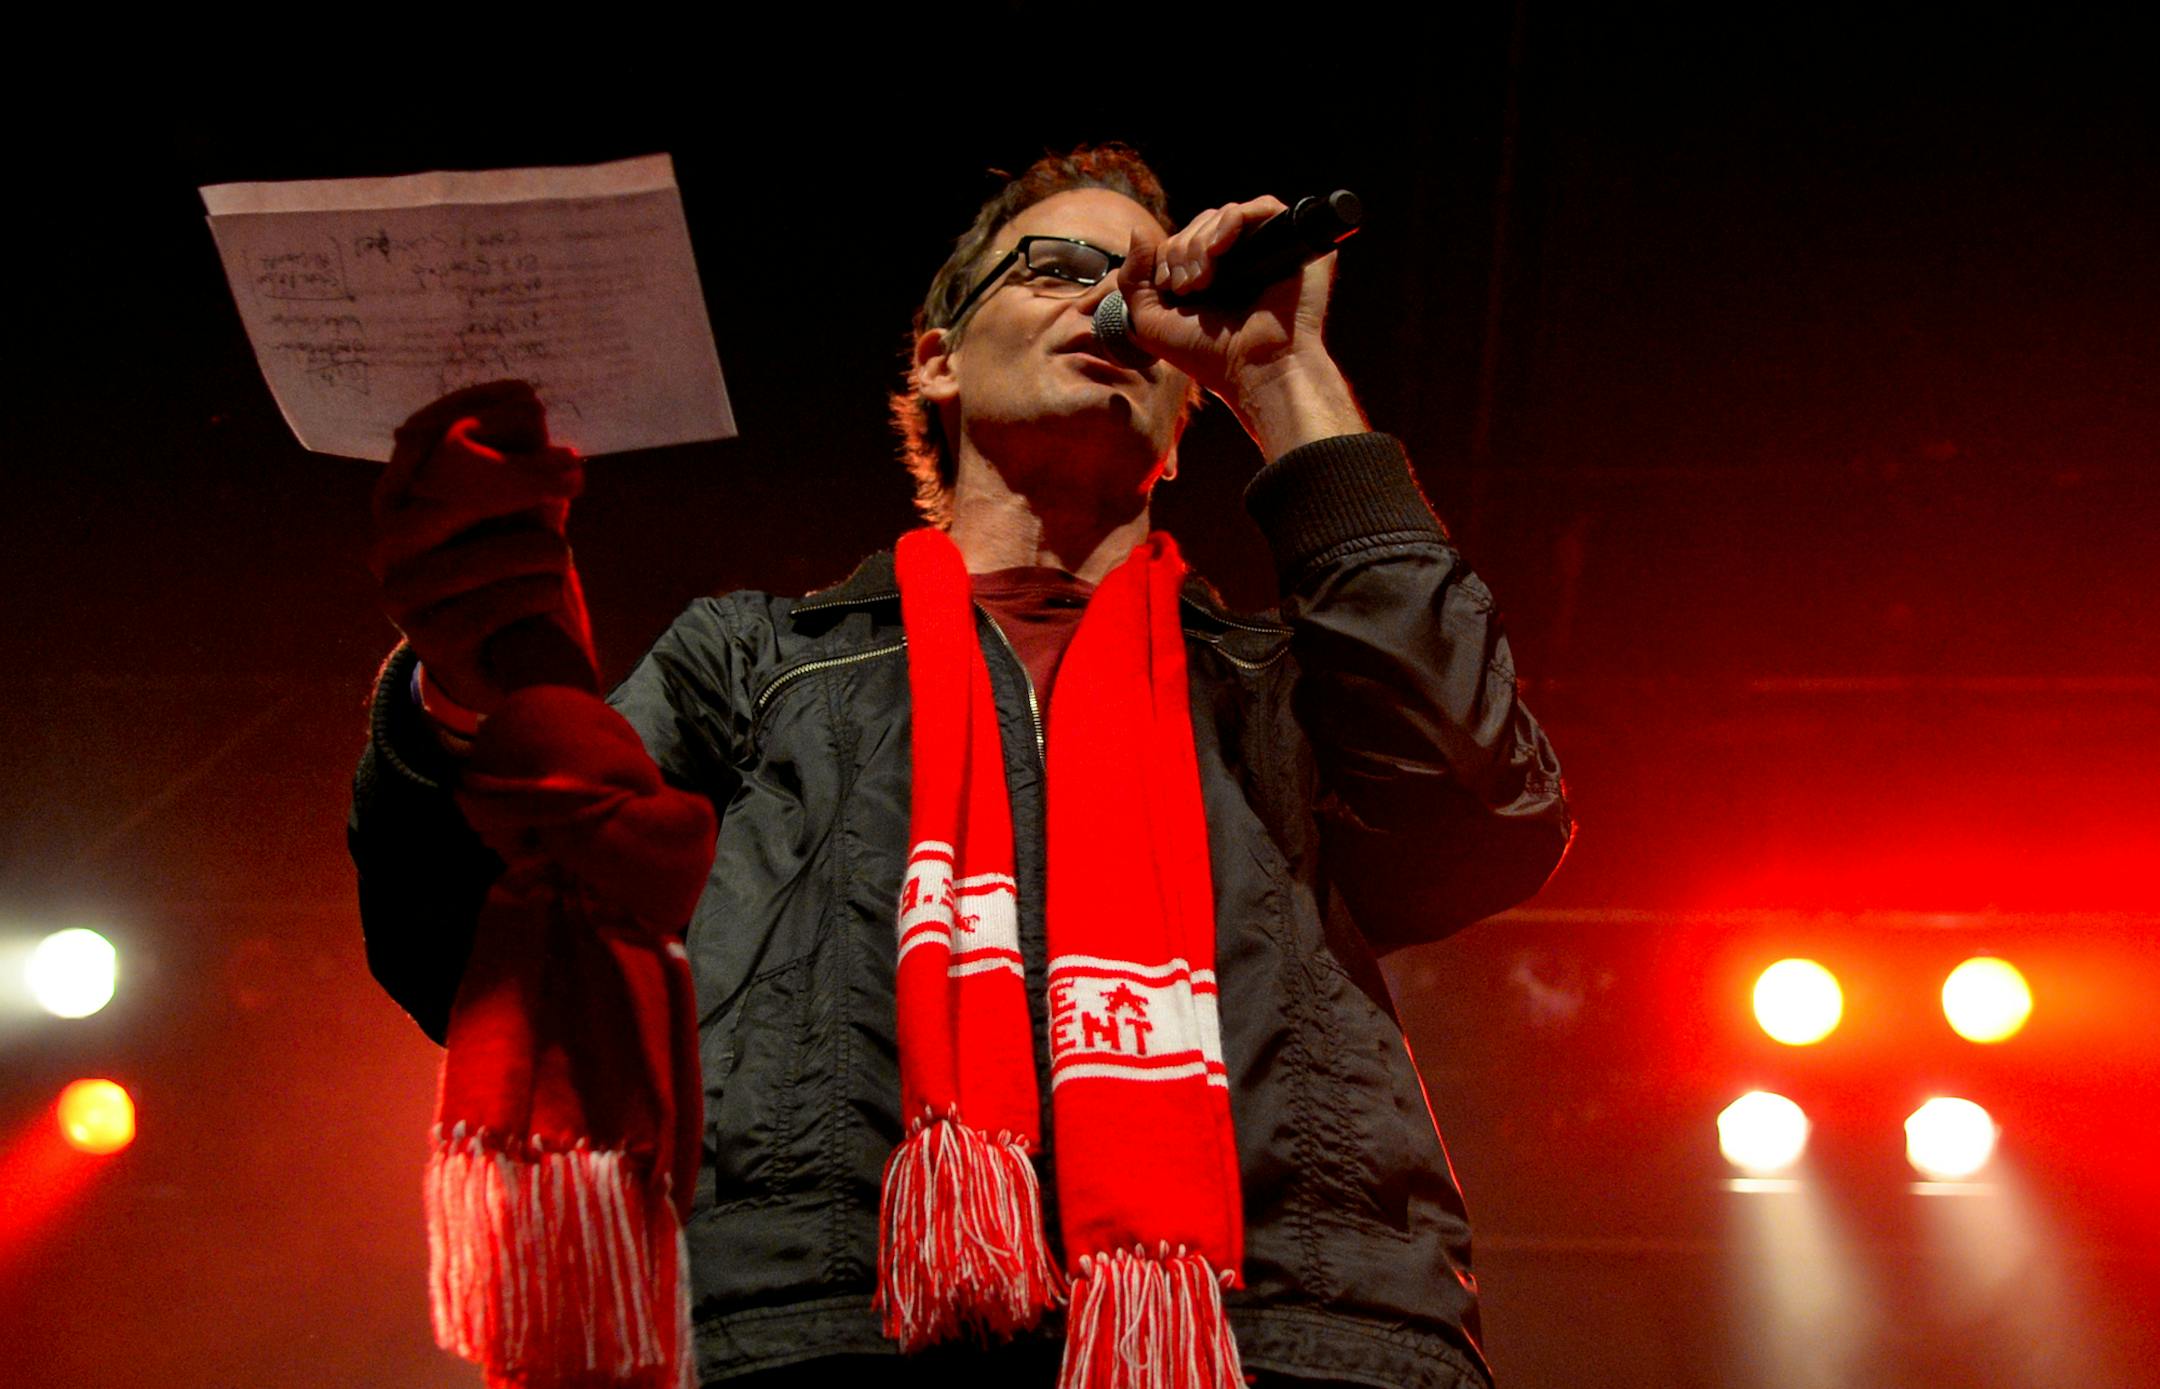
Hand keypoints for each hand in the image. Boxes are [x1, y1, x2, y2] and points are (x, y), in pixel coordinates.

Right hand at [370, 380, 594, 713]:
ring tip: (560, 553)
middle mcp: (386, 545)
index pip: (421, 436)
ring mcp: (401, 597)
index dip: (472, 409)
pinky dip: (536, 594)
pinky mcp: (431, 643)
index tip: (529, 400)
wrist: (513, 666)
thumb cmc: (515, 572)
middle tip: (572, 474)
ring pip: (476, 557)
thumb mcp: (519, 509)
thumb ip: (520, 463)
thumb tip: (530, 407)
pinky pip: (494, 606)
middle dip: (519, 479)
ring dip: (538, 550)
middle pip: (445, 492)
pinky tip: (550, 592)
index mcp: (398, 501)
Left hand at [1115, 198, 1364, 456]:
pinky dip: (1232, 220)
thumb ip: (1134, 278)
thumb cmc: (1208, 355)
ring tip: (1205, 281)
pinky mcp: (1292, 241)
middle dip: (1182, 251)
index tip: (1173, 290)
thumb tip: (1137, 230)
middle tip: (1190, 289)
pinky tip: (1220, 249)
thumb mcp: (1151, 323)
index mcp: (1212, 276)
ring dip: (1202, 243)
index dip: (1168, 255)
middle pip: (1201, 223)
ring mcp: (1266, 249)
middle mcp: (1241, 260)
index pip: (1182, 238)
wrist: (1256, 369)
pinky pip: (1263, 206)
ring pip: (1225, 215)